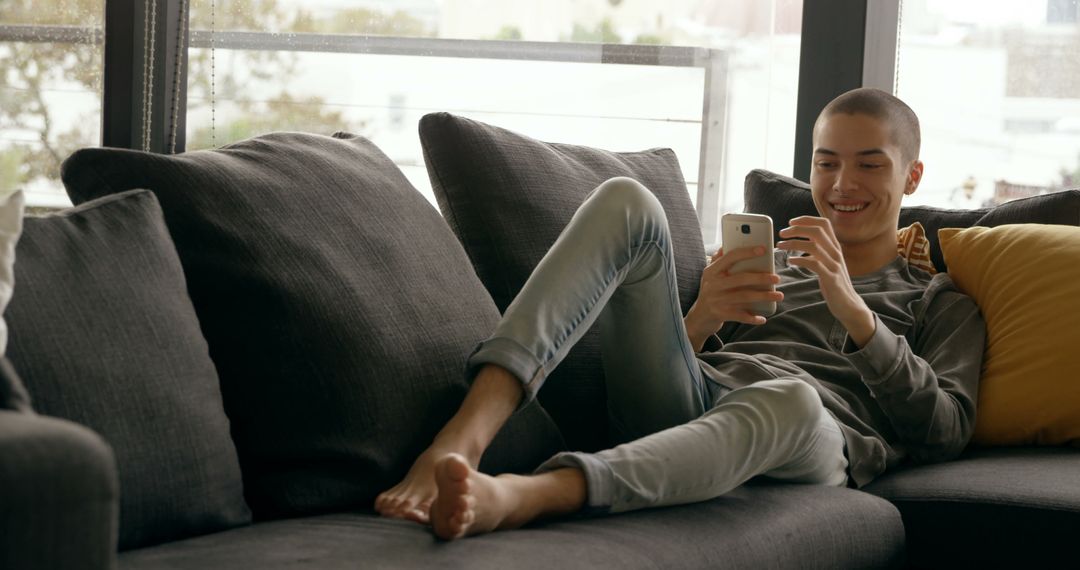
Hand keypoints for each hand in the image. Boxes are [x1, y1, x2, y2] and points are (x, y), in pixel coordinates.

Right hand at [685, 246, 783, 350]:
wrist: (698, 318)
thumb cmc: (710, 293)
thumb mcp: (710, 276)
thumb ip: (717, 261)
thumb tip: (725, 245)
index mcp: (711, 271)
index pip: (730, 257)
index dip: (747, 252)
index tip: (763, 249)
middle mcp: (713, 284)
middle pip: (740, 278)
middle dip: (761, 278)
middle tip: (777, 278)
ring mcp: (716, 300)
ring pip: (744, 297)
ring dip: (763, 297)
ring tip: (778, 295)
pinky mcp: (719, 314)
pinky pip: (740, 315)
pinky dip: (752, 317)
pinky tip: (762, 318)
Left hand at [775, 216, 875, 346]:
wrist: (848, 304)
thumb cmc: (833, 283)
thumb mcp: (827, 263)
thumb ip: (818, 251)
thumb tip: (801, 243)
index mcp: (835, 247)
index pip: (824, 223)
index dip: (806, 219)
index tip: (791, 222)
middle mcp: (836, 253)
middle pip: (817, 231)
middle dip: (797, 229)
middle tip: (782, 233)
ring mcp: (835, 265)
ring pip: (814, 245)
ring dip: (793, 243)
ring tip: (780, 246)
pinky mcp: (831, 278)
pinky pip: (814, 263)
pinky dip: (799, 259)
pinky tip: (790, 261)